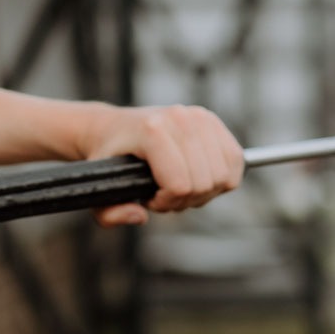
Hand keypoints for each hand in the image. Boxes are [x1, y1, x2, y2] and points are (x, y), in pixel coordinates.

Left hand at [83, 104, 243, 226]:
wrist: (114, 128)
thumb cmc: (109, 159)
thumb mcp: (98, 188)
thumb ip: (110, 213)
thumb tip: (139, 217)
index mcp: (152, 130)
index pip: (180, 185)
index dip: (167, 202)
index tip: (150, 197)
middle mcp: (179, 118)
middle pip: (204, 183)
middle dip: (185, 199)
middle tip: (164, 193)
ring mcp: (199, 116)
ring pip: (223, 175)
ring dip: (204, 191)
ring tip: (179, 185)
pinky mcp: (212, 120)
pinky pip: (236, 161)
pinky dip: (222, 178)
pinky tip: (198, 177)